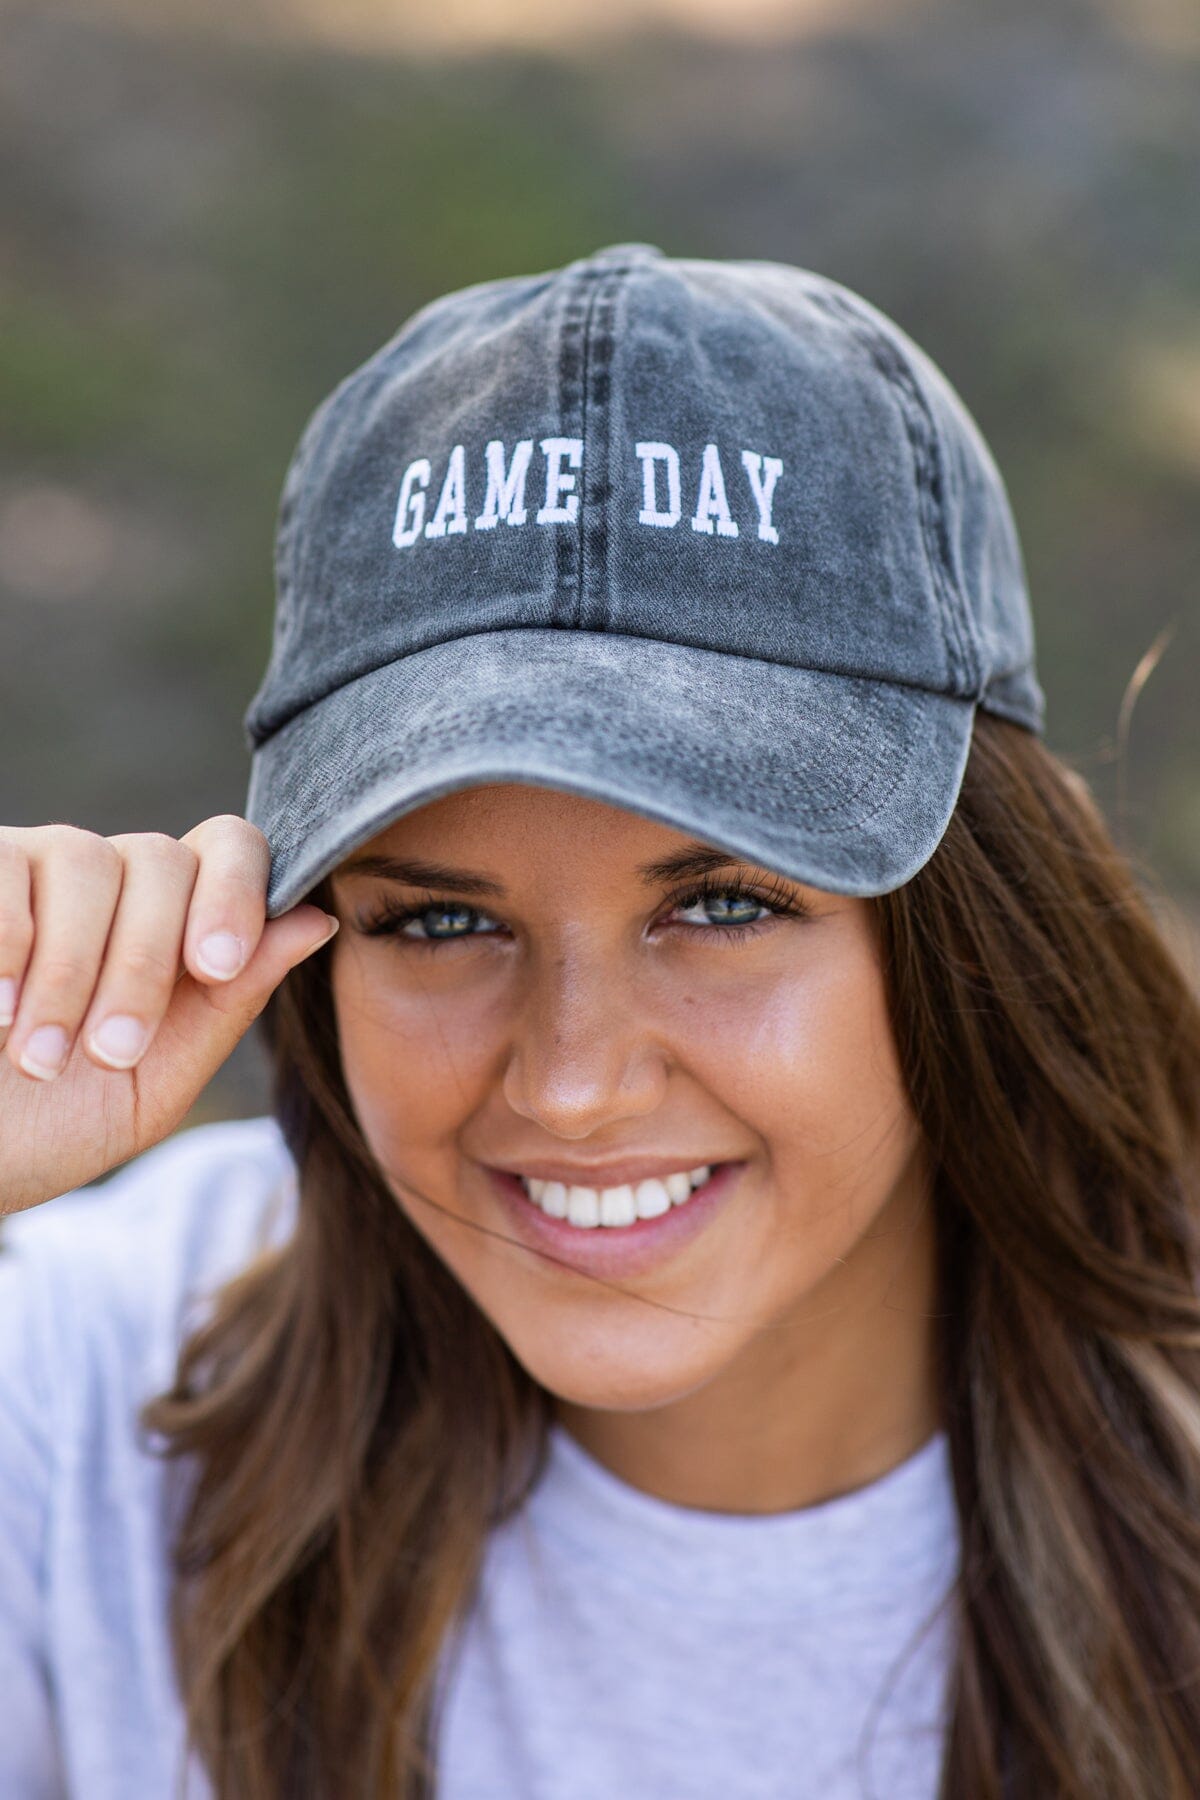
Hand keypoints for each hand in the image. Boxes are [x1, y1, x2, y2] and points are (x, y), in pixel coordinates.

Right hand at [0, 816, 336, 1217]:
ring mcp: (32, 866)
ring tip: (41, 1060)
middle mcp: (106, 877)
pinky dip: (9, 945)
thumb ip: (231, 1004)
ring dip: (73, 973)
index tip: (215, 968)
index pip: (230, 849)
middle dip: (146, 964)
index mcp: (169, 920)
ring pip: (89, 861)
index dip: (236, 893)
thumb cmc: (47, 1127)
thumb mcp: (153, 1084)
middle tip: (110, 1053)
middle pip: (165, 859)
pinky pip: (7, 868)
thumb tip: (317, 919)